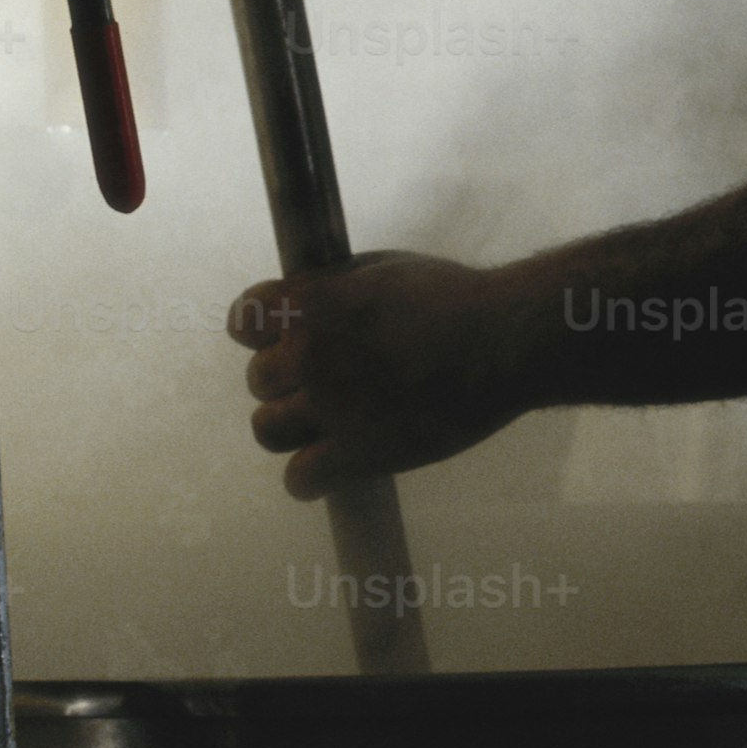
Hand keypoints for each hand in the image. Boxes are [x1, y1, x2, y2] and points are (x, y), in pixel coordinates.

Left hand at [230, 252, 541, 492]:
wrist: (504, 342)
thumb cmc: (455, 298)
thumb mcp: (383, 268)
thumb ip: (333, 287)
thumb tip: (302, 300)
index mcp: (313, 304)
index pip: (243, 320)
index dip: (260, 332)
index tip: (282, 338)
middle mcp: (311, 355)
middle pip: (258, 380)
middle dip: (286, 381)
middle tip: (324, 384)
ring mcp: (331, 407)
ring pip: (267, 429)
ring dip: (290, 427)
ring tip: (324, 426)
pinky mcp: (359, 454)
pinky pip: (300, 478)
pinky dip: (309, 477)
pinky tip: (330, 468)